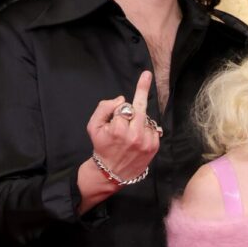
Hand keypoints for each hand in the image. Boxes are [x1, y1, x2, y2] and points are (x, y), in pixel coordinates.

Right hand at [86, 69, 161, 185]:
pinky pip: (153, 128)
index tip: (144, 76)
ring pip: (145, 118)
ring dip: (139, 120)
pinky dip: (146, 128)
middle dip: (142, 90)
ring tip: (130, 131)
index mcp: (118, 129)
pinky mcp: (154, 147)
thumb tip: (122, 99)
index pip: (124, 107)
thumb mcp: (93, 126)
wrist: (112, 172)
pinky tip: (138, 137)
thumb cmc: (102, 146)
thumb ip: (104, 108)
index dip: (119, 108)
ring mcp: (146, 142)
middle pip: (140, 107)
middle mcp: (134, 135)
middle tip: (147, 75)